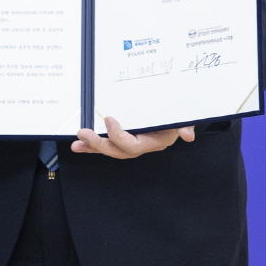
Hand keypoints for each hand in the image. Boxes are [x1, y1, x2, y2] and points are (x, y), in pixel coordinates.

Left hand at [72, 117, 194, 158]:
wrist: (176, 114)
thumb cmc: (177, 115)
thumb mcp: (183, 118)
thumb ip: (184, 125)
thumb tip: (187, 134)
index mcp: (154, 141)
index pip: (134, 145)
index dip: (119, 136)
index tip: (109, 119)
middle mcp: (141, 145)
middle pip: (118, 151)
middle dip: (100, 143)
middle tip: (84, 133)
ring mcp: (131, 143)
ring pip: (110, 149)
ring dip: (92, 146)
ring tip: (77, 143)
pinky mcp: (122, 139)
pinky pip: (107, 145)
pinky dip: (92, 146)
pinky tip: (79, 146)